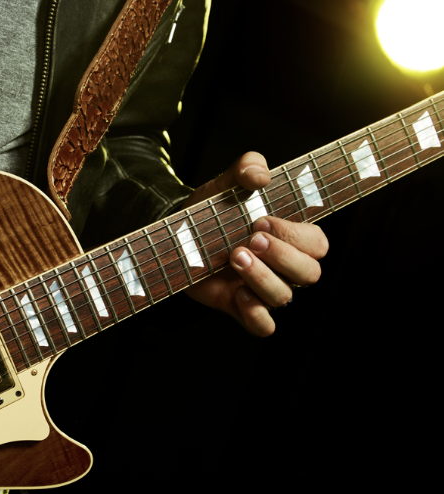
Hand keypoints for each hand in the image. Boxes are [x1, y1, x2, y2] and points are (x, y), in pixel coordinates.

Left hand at [183, 152, 328, 335]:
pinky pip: (263, 326)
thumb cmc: (211, 210)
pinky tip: (237, 294)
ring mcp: (262, 289)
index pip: (317, 244)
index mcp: (289, 237)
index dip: (295, 235)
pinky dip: (255, 314)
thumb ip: (247, 167)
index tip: (261, 220)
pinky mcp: (241, 307)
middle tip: (248, 239)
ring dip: (261, 278)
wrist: (176, 234)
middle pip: (310, 274)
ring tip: (234, 257)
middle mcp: (282, 266)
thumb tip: (261, 174)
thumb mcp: (225, 184)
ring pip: (284, 297)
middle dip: (282, 256)